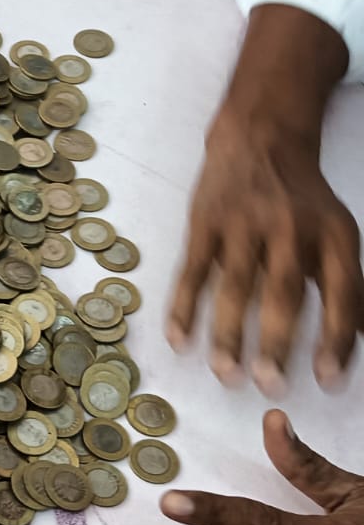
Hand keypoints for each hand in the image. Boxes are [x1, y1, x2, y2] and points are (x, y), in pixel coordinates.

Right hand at [168, 105, 362, 395]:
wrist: (260, 139)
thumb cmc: (301, 200)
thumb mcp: (337, 231)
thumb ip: (344, 282)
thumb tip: (358, 340)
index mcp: (332, 235)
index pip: (341, 294)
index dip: (338, 341)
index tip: (328, 381)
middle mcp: (289, 228)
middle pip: (283, 293)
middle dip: (277, 343)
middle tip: (270, 386)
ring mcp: (242, 224)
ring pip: (234, 287)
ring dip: (228, 334)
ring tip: (226, 374)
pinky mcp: (204, 223)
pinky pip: (192, 272)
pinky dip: (184, 307)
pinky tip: (179, 340)